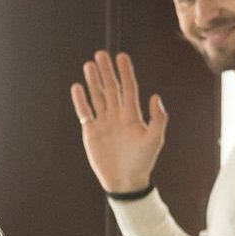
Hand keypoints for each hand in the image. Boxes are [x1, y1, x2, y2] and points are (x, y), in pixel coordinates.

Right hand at [71, 50, 167, 194]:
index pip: (128, 87)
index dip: (125, 72)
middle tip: (101, 54)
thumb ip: (157, 119)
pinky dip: (80, 100)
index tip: (121, 56)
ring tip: (89, 65)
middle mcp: (117, 115)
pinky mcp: (91, 132)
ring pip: (97, 96)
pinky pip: (85, 112)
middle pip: (111, 88)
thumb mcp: (155, 140)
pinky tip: (77, 87)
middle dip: (106, 71)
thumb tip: (155, 96)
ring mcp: (103, 122)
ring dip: (93, 81)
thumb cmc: (143, 161)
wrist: (126, 181)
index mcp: (132, 115)